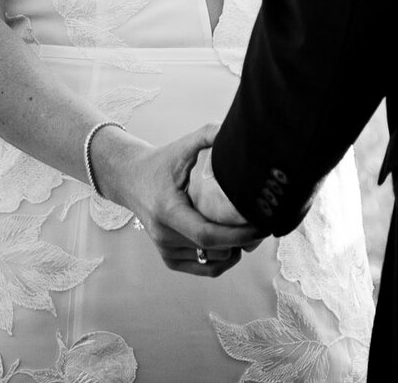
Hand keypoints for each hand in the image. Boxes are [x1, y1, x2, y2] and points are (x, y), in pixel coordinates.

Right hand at [91, 123, 263, 275]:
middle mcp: (164, 235)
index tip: (262, 225)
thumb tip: (236, 129)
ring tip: (248, 227)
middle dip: (245, 240)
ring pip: (214, 261)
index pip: (207, 234)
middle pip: (215, 249)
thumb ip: (209, 134)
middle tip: (266, 222)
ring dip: (236, 249)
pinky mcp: (170, 258)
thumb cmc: (161, 163)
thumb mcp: (183, 146)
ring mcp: (166, 250)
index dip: (238, 234)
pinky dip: (224, 258)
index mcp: (167, 210)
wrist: (131, 180)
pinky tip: (232, 240)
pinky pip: (206, 268)